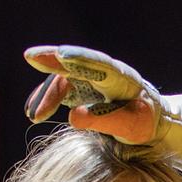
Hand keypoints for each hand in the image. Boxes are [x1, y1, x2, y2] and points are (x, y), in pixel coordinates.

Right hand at [23, 45, 162, 144]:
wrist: (150, 122)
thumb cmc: (144, 123)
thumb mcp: (132, 127)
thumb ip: (106, 120)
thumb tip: (74, 115)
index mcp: (123, 79)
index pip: (100, 64)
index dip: (81, 57)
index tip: (62, 54)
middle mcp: (104, 72)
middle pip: (76, 63)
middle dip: (53, 59)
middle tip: (31, 57)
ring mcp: (90, 78)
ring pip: (64, 78)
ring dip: (47, 94)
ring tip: (34, 115)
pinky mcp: (80, 86)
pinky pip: (59, 88)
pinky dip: (45, 98)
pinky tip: (33, 111)